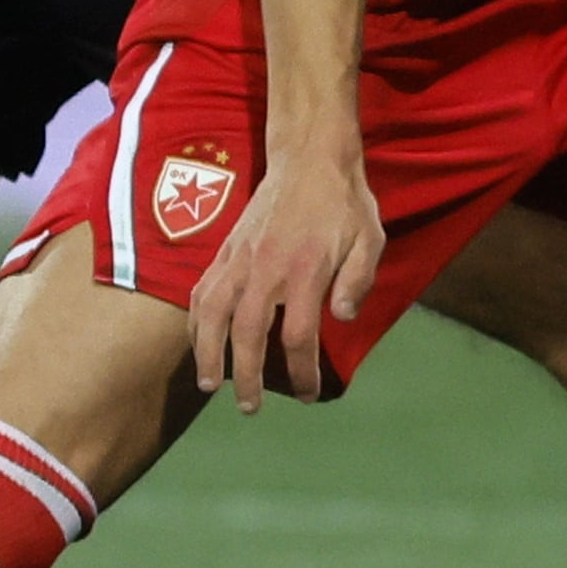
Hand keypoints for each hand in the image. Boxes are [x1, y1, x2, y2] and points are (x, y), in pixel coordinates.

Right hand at [186, 133, 381, 407]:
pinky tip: (198, 343)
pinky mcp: (225, 251)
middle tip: (251, 408)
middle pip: (247, 333)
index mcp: (307, 269)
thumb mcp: (370, 239)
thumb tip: (342, 319)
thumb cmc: (344, 204)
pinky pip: (202, 292)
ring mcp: (240, 259)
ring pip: (213, 314)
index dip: (303, 372)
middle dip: (247, 376)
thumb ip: (358, 280)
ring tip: (210, 385)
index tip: (310, 394)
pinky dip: (196, 321)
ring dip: (208, 353)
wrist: (309, 158)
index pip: (299, 335)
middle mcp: (267, 268)